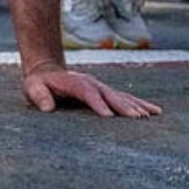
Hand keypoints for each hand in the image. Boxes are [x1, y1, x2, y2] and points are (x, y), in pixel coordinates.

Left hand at [23, 62, 161, 117]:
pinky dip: (140, 104)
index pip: (87, 92)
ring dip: (136, 105)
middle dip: (123, 105)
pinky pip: (126, 98)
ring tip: (151, 115)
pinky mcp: (106, 92)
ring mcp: (100, 86)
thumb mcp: (33, 88)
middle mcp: (90, 83)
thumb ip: (39, 96)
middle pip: (109, 94)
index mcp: (73, 82)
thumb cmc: (39, 84)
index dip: (97, 103)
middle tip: (138, 118)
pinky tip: (155, 111)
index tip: (108, 116)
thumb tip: (46, 107)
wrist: (47, 71)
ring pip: (121, 95)